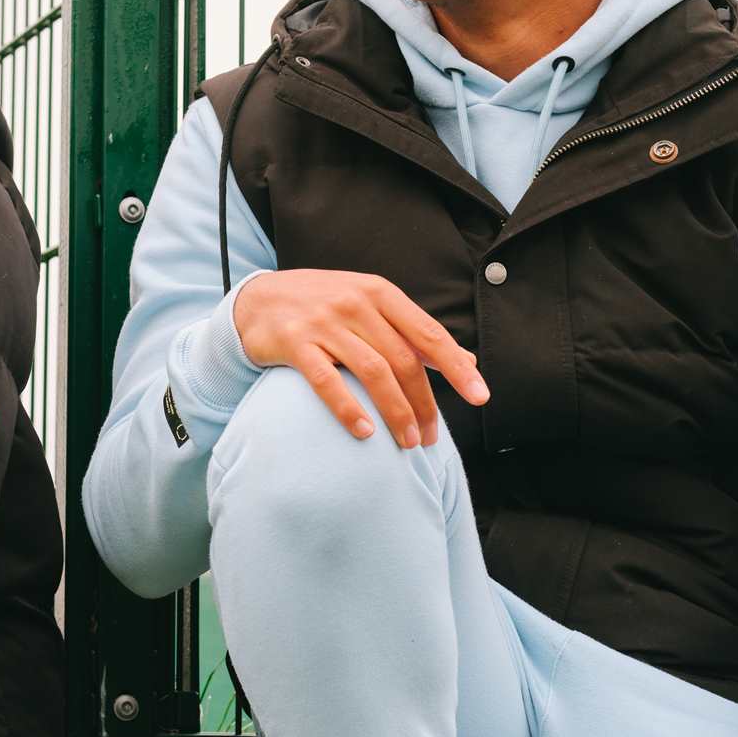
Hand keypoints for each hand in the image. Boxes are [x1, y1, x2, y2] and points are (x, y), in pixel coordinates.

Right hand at [232, 269, 487, 446]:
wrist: (258, 298)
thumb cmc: (322, 305)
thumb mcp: (369, 305)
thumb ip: (411, 331)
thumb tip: (465, 358)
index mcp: (379, 293)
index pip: (428, 333)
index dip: (457, 367)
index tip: (480, 396)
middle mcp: (355, 303)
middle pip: (403, 360)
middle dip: (423, 404)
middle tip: (429, 439)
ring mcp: (323, 322)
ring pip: (372, 372)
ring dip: (395, 412)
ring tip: (406, 443)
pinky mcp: (294, 342)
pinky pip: (327, 380)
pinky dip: (348, 408)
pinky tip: (364, 432)